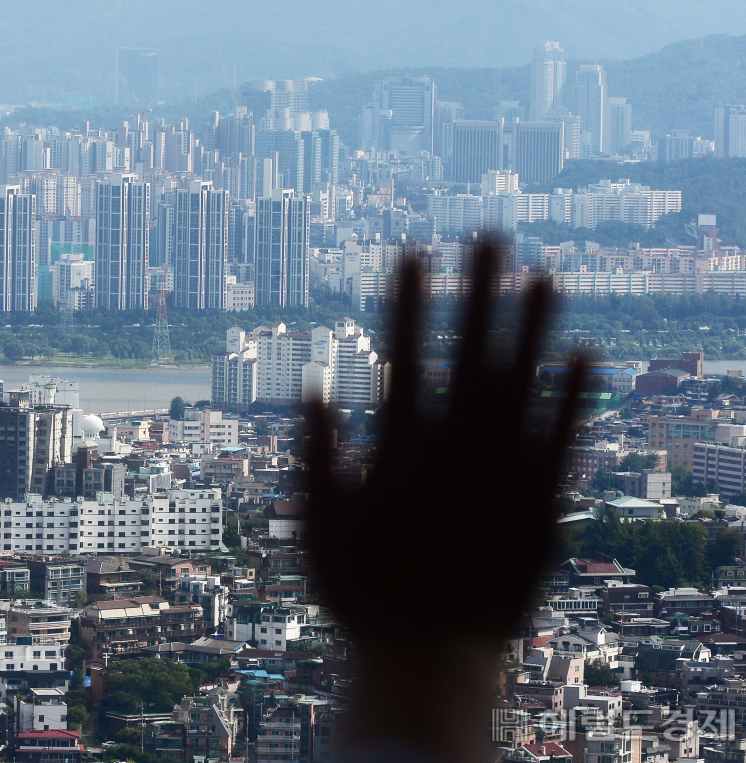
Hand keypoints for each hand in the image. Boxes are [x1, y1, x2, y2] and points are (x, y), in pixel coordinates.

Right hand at [304, 240, 585, 759]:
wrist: (430, 662)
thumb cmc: (364, 599)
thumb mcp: (317, 527)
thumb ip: (316, 457)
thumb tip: (315, 391)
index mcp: (399, 454)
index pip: (403, 357)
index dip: (408, 301)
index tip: (412, 252)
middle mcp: (456, 454)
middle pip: (470, 356)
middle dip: (478, 291)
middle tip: (489, 237)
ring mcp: (502, 478)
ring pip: (523, 387)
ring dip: (534, 328)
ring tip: (545, 275)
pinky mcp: (541, 508)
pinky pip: (562, 443)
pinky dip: (574, 397)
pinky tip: (584, 354)